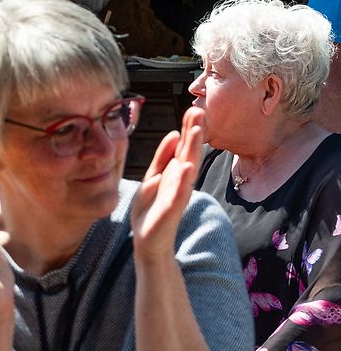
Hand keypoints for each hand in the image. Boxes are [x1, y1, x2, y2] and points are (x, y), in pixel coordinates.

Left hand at [131, 107, 203, 264]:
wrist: (149, 242)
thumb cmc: (152, 209)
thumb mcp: (154, 177)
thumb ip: (163, 157)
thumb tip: (174, 132)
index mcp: (175, 173)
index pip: (184, 147)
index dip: (189, 129)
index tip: (194, 108)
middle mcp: (180, 182)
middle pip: (189, 153)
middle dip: (194, 133)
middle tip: (199, 111)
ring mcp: (176, 196)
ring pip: (187, 170)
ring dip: (192, 151)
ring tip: (196, 132)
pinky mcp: (170, 211)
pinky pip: (178, 194)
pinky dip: (182, 181)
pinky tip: (186, 168)